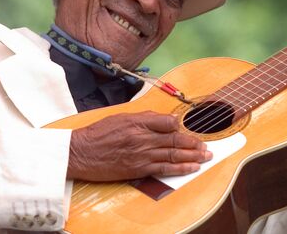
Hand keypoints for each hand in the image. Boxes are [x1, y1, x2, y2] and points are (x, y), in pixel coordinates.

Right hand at [67, 111, 211, 180]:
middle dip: (194, 143)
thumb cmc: (98, 134)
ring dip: (193, 156)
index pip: (168, 122)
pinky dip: (180, 168)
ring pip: (174, 154)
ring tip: (206, 156)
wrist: (80, 153)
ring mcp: (142, 155)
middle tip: (206, 145)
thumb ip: (144, 117)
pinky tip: (192, 168)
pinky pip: (164, 169)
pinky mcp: (139, 169)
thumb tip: (165, 119)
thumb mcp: (120, 117)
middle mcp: (143, 138)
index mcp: (138, 122)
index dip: (180, 125)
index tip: (188, 127)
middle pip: (175, 139)